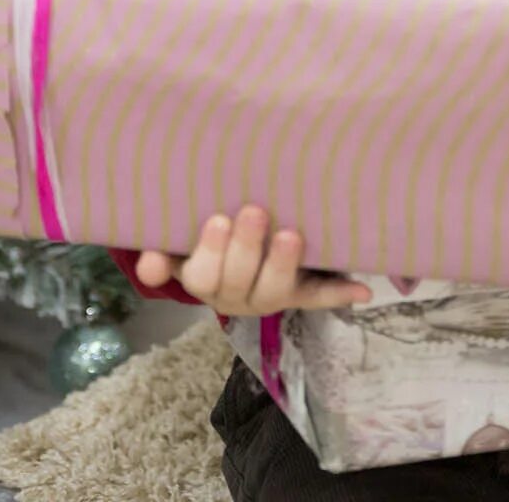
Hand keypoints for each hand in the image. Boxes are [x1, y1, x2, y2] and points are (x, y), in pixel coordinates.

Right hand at [133, 205, 372, 317]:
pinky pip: (318, 297)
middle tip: (253, 211)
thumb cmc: (204, 238)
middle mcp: (235, 295)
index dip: (209, 251)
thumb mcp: (177, 241)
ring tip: (291, 235)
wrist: (236, 258)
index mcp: (204, 281)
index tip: (217, 219)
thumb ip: (162, 249)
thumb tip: (146, 264)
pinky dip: (339, 294)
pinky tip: (362, 291)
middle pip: (238, 280)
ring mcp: (269, 296)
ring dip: (282, 264)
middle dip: (246, 247)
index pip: (201, 277)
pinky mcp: (299, 294)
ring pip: (275, 291)